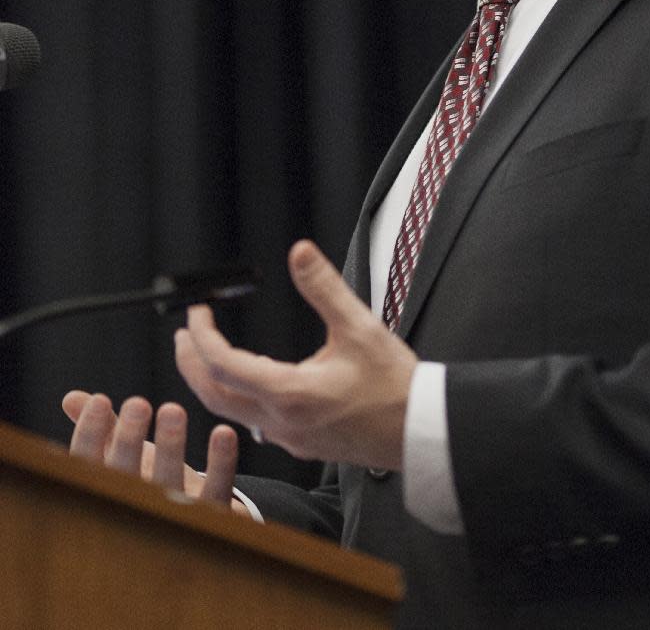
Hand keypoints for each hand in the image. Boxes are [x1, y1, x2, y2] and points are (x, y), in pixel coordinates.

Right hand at [62, 390, 242, 508]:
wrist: (191, 533)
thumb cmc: (148, 480)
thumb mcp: (124, 454)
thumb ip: (104, 429)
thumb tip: (72, 398)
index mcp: (106, 494)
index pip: (88, 467)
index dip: (91, 436)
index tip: (101, 400)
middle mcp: (134, 512)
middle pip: (125, 478)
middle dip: (129, 440)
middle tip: (137, 403)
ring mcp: (173, 521)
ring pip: (169, 485)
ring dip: (171, 448)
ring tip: (173, 409)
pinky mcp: (213, 520)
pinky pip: (216, 491)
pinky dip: (221, 463)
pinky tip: (223, 432)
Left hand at [175, 239, 418, 469]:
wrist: (419, 431)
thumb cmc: (394, 384)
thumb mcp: (360, 326)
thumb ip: (324, 288)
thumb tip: (299, 252)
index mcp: (289, 392)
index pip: (223, 365)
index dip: (202, 336)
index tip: (198, 312)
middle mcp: (281, 421)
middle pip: (214, 396)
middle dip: (191, 363)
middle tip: (184, 334)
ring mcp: (290, 437)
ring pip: (233, 412)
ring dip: (214, 381)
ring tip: (208, 353)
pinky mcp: (303, 444)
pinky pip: (256, 422)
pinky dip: (240, 396)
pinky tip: (253, 379)